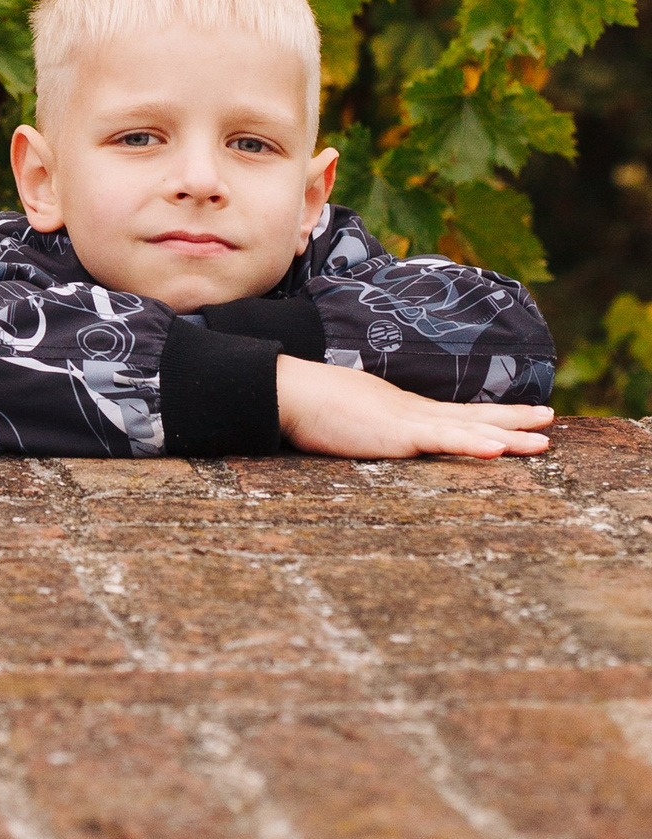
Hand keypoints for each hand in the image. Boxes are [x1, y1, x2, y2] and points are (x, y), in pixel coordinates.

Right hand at [276, 355, 555, 460]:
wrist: (289, 390)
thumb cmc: (310, 404)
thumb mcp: (350, 415)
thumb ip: (369, 424)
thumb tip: (374, 432)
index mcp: (401, 409)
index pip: (454, 412)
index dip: (488, 414)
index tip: (517, 414)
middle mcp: (412, 411)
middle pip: (472, 414)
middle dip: (512, 418)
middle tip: (549, 418)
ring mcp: (407, 420)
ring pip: (468, 428)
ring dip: (508, 433)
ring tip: (543, 440)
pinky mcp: (396, 434)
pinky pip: (442, 441)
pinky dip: (472, 443)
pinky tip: (497, 448)